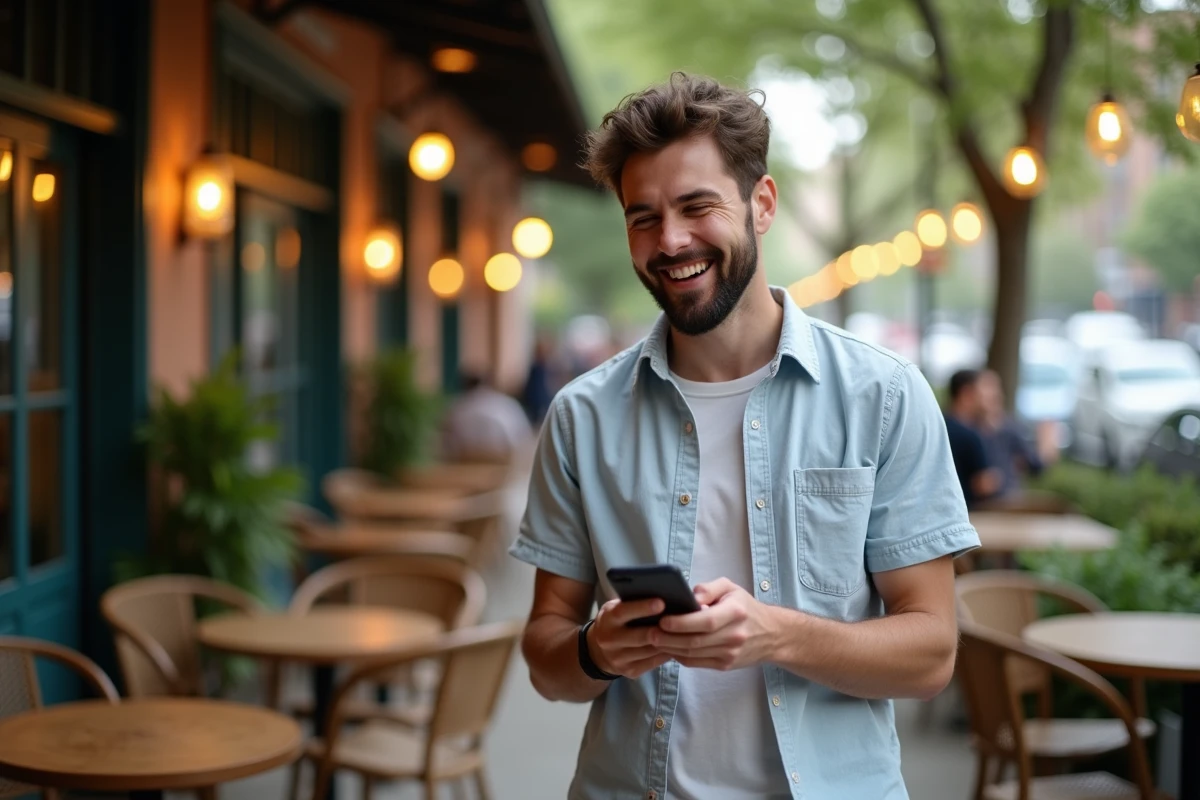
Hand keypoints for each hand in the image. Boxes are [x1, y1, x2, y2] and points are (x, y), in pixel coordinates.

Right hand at [587, 597, 674, 678]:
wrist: (597, 651)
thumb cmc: (614, 622)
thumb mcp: (615, 608)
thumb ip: (630, 604)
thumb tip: (659, 595)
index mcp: (607, 620)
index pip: (624, 612)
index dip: (642, 608)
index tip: (661, 603)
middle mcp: (610, 640)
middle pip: (640, 636)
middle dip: (660, 630)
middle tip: (679, 621)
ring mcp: (619, 659)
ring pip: (649, 651)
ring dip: (667, 642)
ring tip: (683, 633)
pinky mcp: (629, 671)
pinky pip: (653, 663)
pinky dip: (666, 654)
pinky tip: (676, 645)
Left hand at [650, 578, 778, 670]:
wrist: (772, 635)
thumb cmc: (745, 607)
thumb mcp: (730, 588)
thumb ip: (708, 589)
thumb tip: (689, 598)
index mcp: (735, 612)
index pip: (705, 621)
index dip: (682, 623)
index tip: (663, 620)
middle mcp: (734, 635)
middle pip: (695, 641)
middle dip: (669, 638)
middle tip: (649, 633)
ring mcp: (730, 653)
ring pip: (693, 654)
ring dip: (670, 648)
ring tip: (654, 640)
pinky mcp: (725, 665)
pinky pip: (696, 662)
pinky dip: (680, 656)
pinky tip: (669, 648)